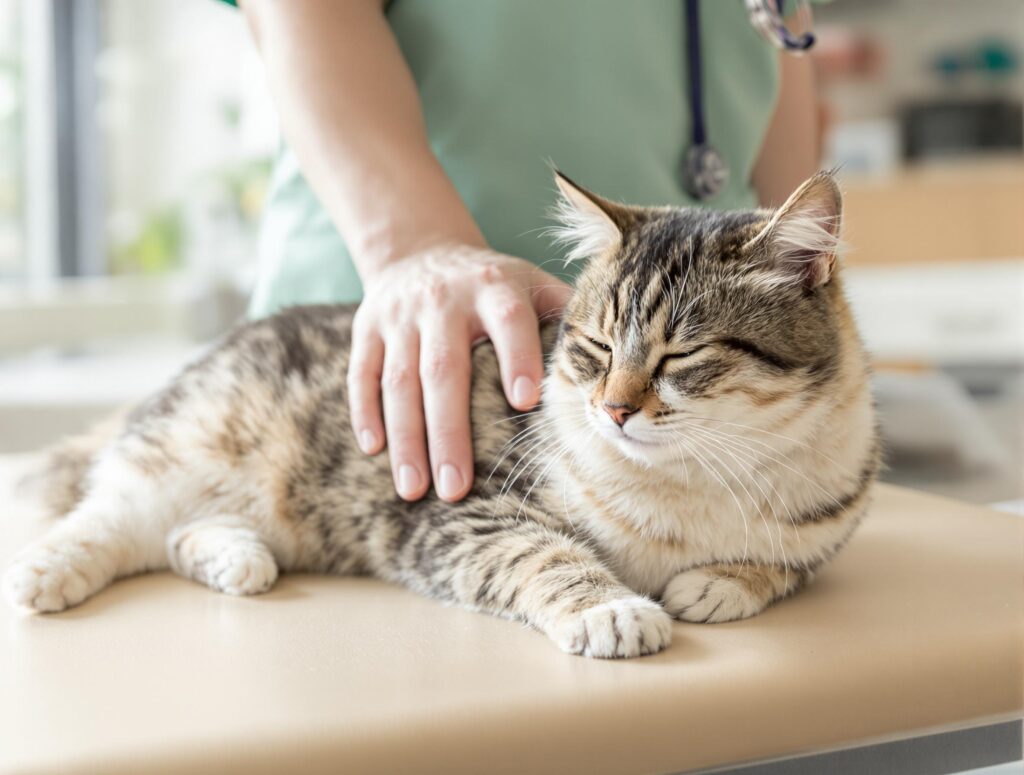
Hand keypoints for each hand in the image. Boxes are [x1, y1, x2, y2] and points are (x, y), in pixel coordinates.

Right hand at [348, 244, 571, 501]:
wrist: (418, 248)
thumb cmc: (492, 285)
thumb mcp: (530, 284)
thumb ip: (565, 317)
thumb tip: (613, 364)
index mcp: (494, 287)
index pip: (508, 320)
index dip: (517, 357)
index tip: (525, 404)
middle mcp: (443, 299)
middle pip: (443, 370)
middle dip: (449, 432)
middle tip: (457, 489)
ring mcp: (399, 316)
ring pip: (399, 382)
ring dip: (406, 439)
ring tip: (415, 490)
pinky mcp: (367, 329)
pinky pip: (361, 374)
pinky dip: (365, 413)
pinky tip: (374, 451)